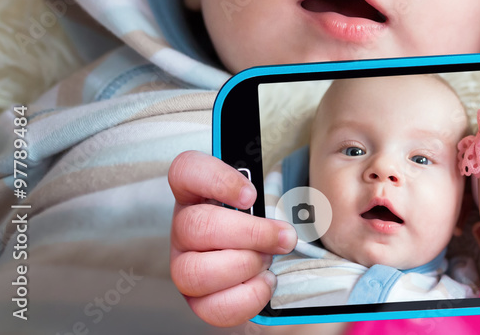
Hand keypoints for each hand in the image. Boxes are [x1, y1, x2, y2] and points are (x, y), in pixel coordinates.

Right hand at [169, 150, 296, 326]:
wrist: (268, 265)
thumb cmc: (263, 226)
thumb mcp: (267, 202)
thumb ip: (272, 197)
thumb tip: (295, 211)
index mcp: (197, 195)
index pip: (185, 171)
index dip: (216, 180)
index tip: (251, 196)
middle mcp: (184, 229)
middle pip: (197, 226)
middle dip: (251, 234)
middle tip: (283, 238)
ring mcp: (184, 266)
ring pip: (196, 271)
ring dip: (245, 265)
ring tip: (267, 261)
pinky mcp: (196, 300)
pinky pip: (213, 307)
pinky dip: (247, 296)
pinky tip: (264, 281)